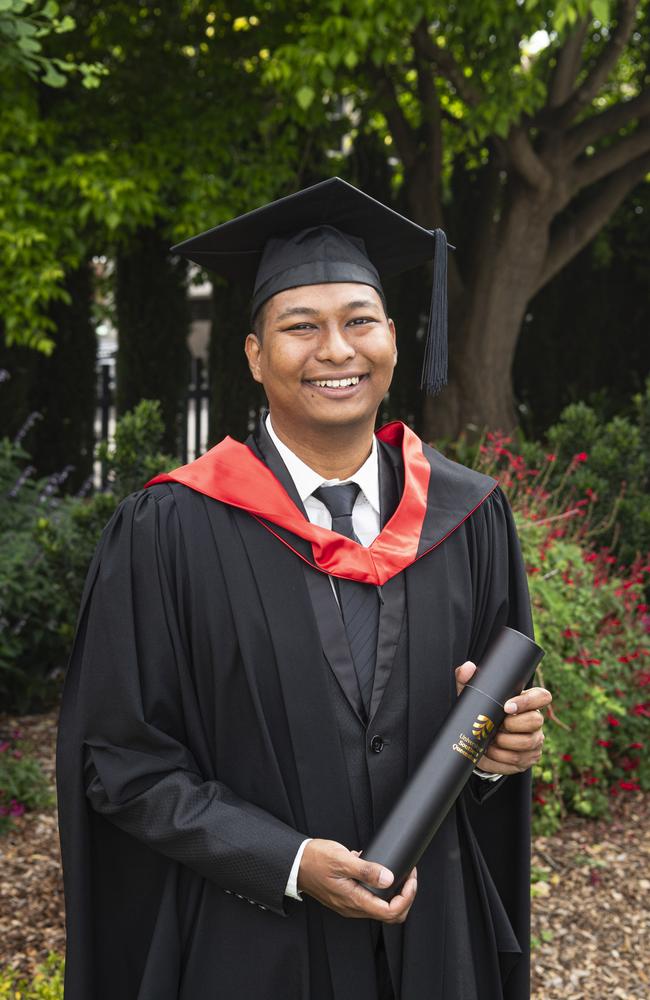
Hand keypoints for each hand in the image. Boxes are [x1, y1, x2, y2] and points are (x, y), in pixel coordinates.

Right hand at [297, 838, 416, 922]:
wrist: (295, 864)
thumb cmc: (315, 860)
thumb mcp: (342, 859)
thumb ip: (366, 870)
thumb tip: (388, 878)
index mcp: (355, 900)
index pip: (391, 911)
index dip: (407, 897)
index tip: (411, 879)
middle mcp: (353, 907)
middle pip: (390, 914)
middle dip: (405, 897)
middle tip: (409, 878)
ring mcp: (350, 904)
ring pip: (381, 908)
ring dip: (395, 893)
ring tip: (399, 873)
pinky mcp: (347, 898)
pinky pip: (371, 900)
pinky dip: (381, 889)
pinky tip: (379, 872)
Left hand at [455, 661, 551, 775]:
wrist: (480, 740)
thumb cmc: (482, 712)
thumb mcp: (473, 696)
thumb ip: (468, 679)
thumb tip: (468, 668)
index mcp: (527, 701)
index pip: (542, 696)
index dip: (528, 701)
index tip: (507, 707)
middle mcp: (536, 720)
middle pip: (535, 721)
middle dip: (512, 725)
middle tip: (495, 727)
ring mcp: (535, 740)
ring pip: (527, 743)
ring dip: (504, 744)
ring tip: (489, 742)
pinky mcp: (529, 758)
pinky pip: (518, 761)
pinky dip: (500, 759)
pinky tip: (489, 754)